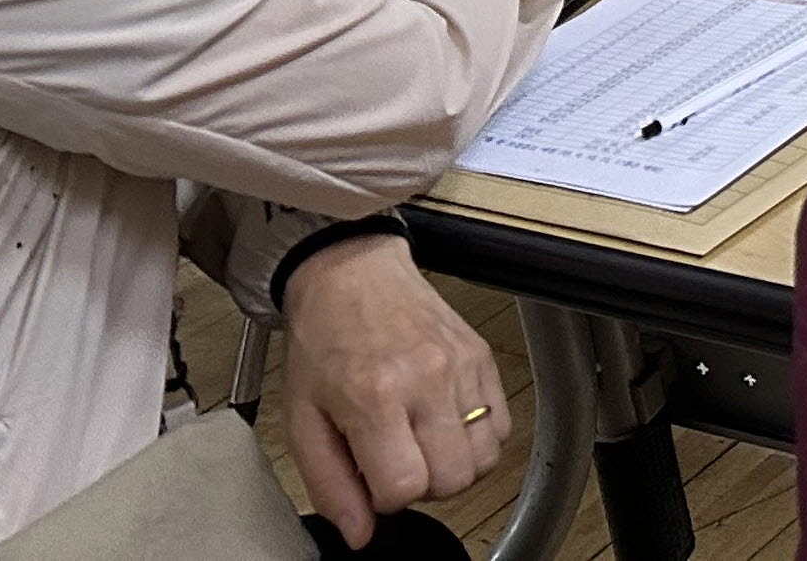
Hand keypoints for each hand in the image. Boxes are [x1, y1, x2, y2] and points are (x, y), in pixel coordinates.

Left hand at [278, 235, 506, 546]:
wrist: (351, 274)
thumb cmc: (323, 341)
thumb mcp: (303, 418)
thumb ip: (329, 483)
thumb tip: (359, 532)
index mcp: (375, 397)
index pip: (405, 488)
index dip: (387, 498)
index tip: (372, 477)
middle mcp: (426, 380)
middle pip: (453, 480)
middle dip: (424, 486)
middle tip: (397, 460)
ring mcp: (462, 367)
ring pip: (486, 458)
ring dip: (456, 465)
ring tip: (423, 442)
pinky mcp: (483, 357)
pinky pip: (503, 425)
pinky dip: (478, 437)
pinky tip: (445, 422)